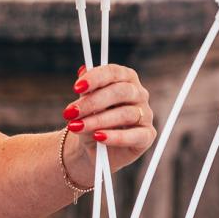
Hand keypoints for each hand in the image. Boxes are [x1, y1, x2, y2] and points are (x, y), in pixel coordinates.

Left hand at [62, 63, 156, 177]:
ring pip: (125, 114)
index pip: (113, 72)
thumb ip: (86, 89)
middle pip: (120, 92)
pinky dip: (115, 137)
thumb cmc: (91, 119)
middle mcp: (138, 93)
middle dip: (92, 102)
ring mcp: (145, 114)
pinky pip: (135, 135)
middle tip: (71, 113)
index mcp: (125, 78)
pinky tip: (98, 137)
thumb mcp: (85, 104)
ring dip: (98, 121)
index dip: (95, 78)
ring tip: (77, 127)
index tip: (76, 88)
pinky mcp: (147, 135)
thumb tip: (82, 70)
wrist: (93, 147)